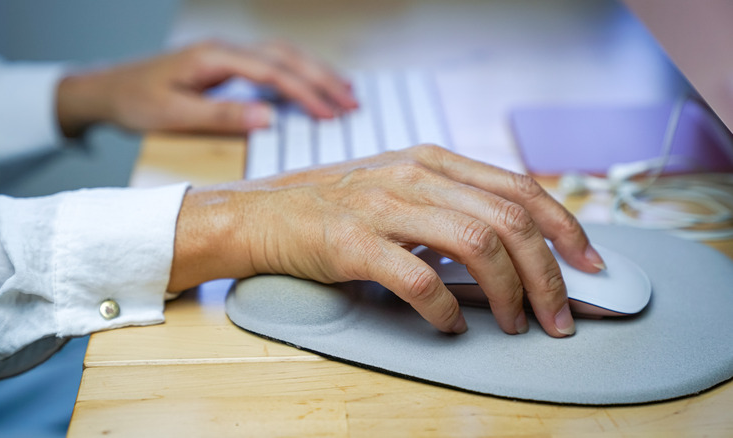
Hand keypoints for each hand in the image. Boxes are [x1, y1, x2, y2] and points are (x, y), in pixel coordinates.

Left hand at [55, 40, 357, 136]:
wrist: (108, 88)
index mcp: (213, 57)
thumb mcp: (174, 115)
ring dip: (315, 72)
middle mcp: (224, 49)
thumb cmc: (136, 102)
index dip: (305, 93)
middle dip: (322, 78)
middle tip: (352, 102)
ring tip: (345, 93)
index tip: (331, 114)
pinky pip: (271, 63)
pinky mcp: (226, 63)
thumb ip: (222, 117)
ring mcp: (226, 53)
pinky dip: (297, 73)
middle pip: (285, 57)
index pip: (272, 72)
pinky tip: (311, 85)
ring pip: (282, 55)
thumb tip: (269, 120)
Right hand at [168, 145, 606, 336]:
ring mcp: (383, 206)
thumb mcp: (399, 190)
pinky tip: (450, 327)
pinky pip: (417, 278)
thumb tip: (512, 249)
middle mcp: (414, 175)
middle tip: (558, 315)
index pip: (519, 188)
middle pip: (508, 218)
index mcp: (432, 160)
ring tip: (514, 324)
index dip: (564, 226)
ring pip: (476, 243)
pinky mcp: (353, 242)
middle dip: (547, 272)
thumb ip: (450, 206)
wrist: (262, 215)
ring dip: (508, 292)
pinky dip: (444, 310)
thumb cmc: (334, 208)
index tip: (589, 263)